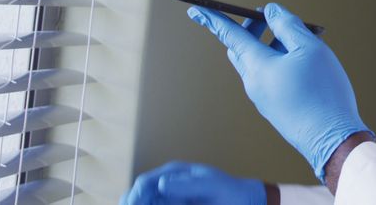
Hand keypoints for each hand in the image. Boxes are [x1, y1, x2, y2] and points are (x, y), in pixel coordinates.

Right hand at [120, 161, 266, 204]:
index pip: (146, 183)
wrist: (243, 202)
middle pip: (139, 195)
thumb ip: (187, 185)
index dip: (136, 196)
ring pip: (146, 203)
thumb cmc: (229, 190)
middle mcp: (167, 186)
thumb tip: (162, 184)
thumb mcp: (210, 185)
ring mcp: (170, 200)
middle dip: (132, 203)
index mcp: (173, 174)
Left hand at [188, 2, 372, 181]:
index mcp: (257, 65)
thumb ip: (288, 24)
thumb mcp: (309, 48)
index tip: (195, 9)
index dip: (213, 18)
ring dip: (271, 45)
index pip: (229, 35)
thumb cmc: (322, 91)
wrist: (332, 140)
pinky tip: (304, 64)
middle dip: (251, 28)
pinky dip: (279, 62)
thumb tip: (270, 11)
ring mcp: (263, 98)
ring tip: (300, 40)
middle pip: (242, 48)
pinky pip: (269, 78)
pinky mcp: (275, 109)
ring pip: (258, 63)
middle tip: (270, 17)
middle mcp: (253, 82)